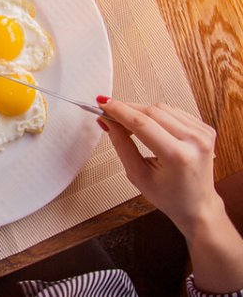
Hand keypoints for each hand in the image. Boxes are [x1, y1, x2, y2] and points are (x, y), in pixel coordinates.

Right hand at [96, 97, 218, 233]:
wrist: (197, 205)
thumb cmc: (170, 196)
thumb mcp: (137, 175)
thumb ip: (121, 144)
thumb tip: (107, 122)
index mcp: (178, 156)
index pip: (142, 123)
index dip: (119, 110)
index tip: (103, 103)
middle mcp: (194, 141)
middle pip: (152, 111)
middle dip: (127, 109)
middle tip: (109, 113)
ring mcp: (203, 133)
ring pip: (162, 108)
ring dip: (140, 111)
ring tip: (128, 124)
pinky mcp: (205, 128)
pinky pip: (174, 111)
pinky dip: (156, 114)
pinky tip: (149, 125)